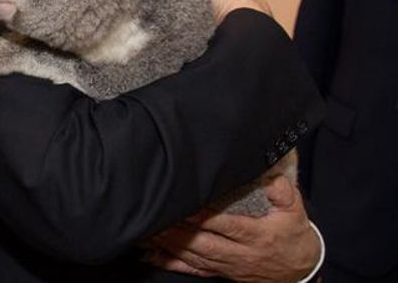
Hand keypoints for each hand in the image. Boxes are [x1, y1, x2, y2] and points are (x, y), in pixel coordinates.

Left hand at [144, 176, 319, 281]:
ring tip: (151, 228)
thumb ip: (283, 192)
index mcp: (257, 236)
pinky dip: (171, 263)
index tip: (187, 205)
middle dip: (180, 230)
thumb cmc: (293, 236)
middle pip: (205, 244)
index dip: (206, 217)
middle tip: (158, 214)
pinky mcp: (221, 273)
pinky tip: (152, 254)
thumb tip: (271, 177)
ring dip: (171, 244)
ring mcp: (229, 266)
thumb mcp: (295, 212)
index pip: (228, 226)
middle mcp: (241, 254)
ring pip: (195, 257)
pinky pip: (193, 270)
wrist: (300, 270)